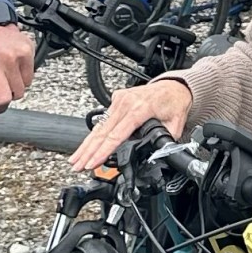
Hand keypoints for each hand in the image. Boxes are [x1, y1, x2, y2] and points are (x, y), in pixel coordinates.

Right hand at [67, 79, 193, 171]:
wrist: (175, 86)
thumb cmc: (174, 103)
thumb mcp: (175, 126)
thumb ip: (163, 142)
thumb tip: (155, 157)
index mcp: (140, 109)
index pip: (117, 135)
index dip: (103, 152)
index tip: (93, 163)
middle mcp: (126, 103)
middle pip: (103, 132)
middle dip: (88, 152)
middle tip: (77, 167)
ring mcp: (120, 100)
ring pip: (99, 126)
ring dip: (87, 145)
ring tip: (75, 160)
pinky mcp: (117, 99)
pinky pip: (103, 120)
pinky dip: (93, 135)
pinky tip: (85, 147)